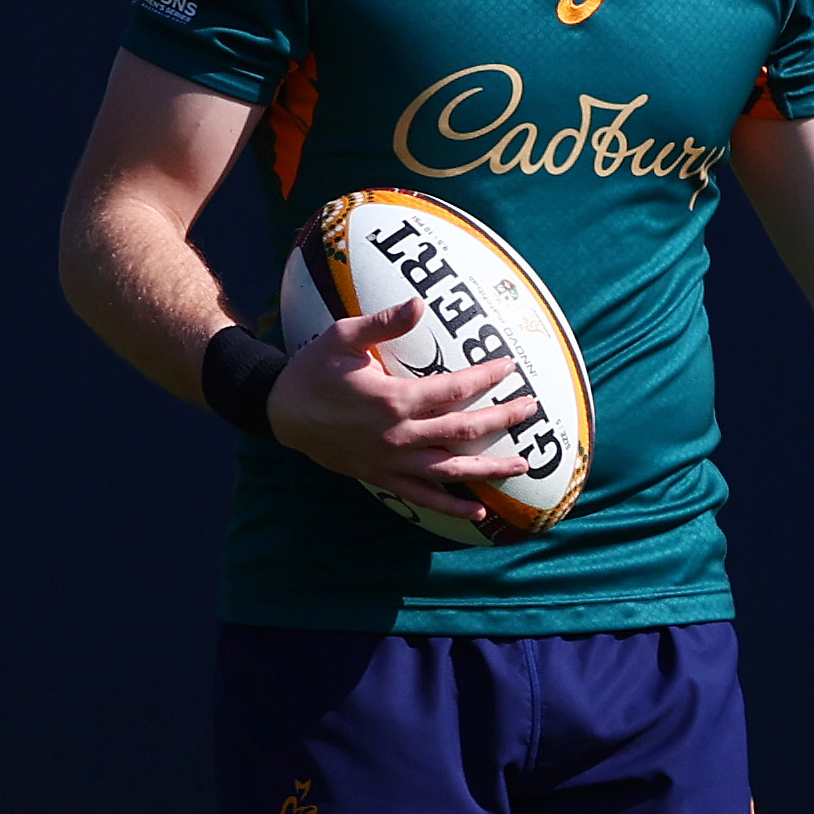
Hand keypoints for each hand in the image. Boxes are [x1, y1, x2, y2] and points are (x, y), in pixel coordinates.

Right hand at [266, 298, 536, 520]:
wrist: (281, 411)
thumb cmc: (314, 370)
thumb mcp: (343, 337)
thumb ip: (384, 322)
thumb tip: (419, 303)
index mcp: (393, 400)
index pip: (453, 389)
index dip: (485, 377)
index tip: (509, 367)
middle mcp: (398, 435)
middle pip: (462, 430)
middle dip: (501, 419)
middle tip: (531, 410)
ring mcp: (391, 461)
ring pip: (450, 469)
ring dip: (488, 468)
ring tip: (522, 466)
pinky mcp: (381, 477)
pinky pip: (423, 496)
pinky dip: (452, 504)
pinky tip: (479, 510)